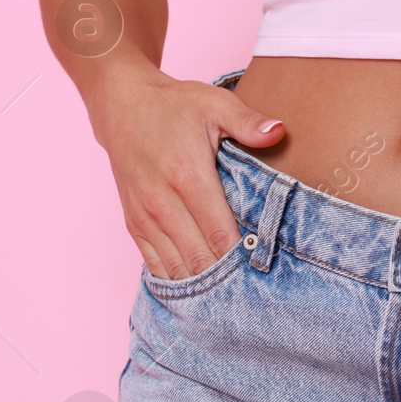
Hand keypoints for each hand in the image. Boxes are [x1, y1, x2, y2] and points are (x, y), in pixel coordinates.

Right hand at [88, 68, 285, 279]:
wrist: (120, 103)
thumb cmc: (173, 104)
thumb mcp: (214, 104)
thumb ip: (248, 123)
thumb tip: (280, 131)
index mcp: (188, 177)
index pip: (220, 234)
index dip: (243, 258)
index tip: (266, 270)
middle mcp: (162, 203)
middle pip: (199, 258)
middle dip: (227, 278)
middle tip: (255, 292)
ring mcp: (144, 215)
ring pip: (175, 266)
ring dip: (202, 283)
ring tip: (231, 298)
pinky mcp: (133, 221)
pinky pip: (153, 262)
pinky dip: (176, 278)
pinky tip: (198, 289)